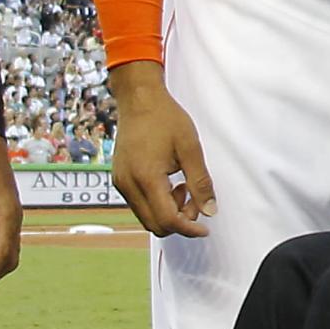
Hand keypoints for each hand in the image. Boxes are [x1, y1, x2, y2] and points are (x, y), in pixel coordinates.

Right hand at [108, 60, 212, 238]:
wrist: (139, 99)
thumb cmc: (165, 119)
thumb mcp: (191, 149)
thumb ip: (201, 182)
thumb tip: (209, 211)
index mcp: (146, 178)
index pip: (167, 220)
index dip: (188, 229)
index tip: (205, 229)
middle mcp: (128, 185)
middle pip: (154, 225)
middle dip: (179, 221)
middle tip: (196, 200)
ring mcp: (120, 182)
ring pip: (146, 216)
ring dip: (168, 212)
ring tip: (183, 187)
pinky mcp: (119, 179)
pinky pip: (139, 204)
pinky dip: (157, 203)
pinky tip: (170, 183)